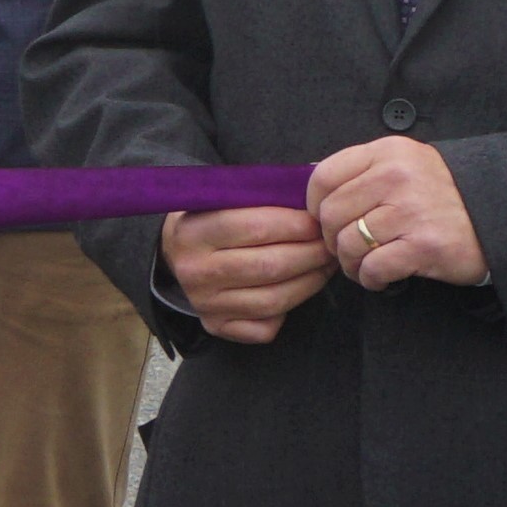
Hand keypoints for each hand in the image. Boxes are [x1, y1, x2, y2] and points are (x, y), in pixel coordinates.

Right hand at [162, 205, 335, 343]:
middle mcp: (194, 272)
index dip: (297, 223)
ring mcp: (204, 303)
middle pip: (269, 266)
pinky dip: (290, 311)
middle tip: (331, 243)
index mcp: (192, 232)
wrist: (175, 254)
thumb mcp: (224, 196)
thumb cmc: (211, 218)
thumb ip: (264, 191)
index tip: (320, 219)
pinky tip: (301, 288)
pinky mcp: (216, 326)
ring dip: (311, 281)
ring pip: (274, 300)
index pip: (255, 226)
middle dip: (311, 253)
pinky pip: (265, 327)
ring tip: (326, 264)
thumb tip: (313, 179)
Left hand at [304, 136, 488, 291]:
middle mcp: (397, 177)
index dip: (314, 205)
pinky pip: (373, 267)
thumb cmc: (444, 194)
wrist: (501, 216)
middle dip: (331, 240)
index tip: (323, 221)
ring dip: (350, 263)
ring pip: (348, 244)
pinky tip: (380, 279)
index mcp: (387, 153)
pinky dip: (370, 279)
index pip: (324, 177)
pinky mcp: (425, 245)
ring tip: (364, 266)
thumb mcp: (405, 164)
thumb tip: (312, 187)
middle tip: (346, 250)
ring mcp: (411, 211)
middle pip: (331, 214)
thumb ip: (364, 170)